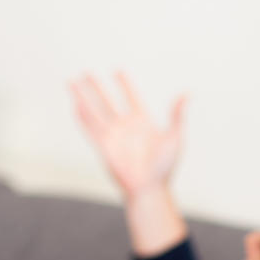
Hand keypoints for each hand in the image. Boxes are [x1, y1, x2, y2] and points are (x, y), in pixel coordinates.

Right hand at [70, 71, 185, 202]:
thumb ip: (177, 115)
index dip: (125, 85)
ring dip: (83, 96)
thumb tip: (187, 93)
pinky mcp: (104, 146)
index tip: (118, 71)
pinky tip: (74, 104)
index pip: (132, 98)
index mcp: (143, 122)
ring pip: (94, 110)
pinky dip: (82, 115)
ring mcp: (113, 135)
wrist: (150, 188)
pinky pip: (89, 127)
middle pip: (107, 101)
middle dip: (97, 87)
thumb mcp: (175, 137)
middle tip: (87, 73)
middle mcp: (126, 127)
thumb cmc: (165, 166)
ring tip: (72, 81)